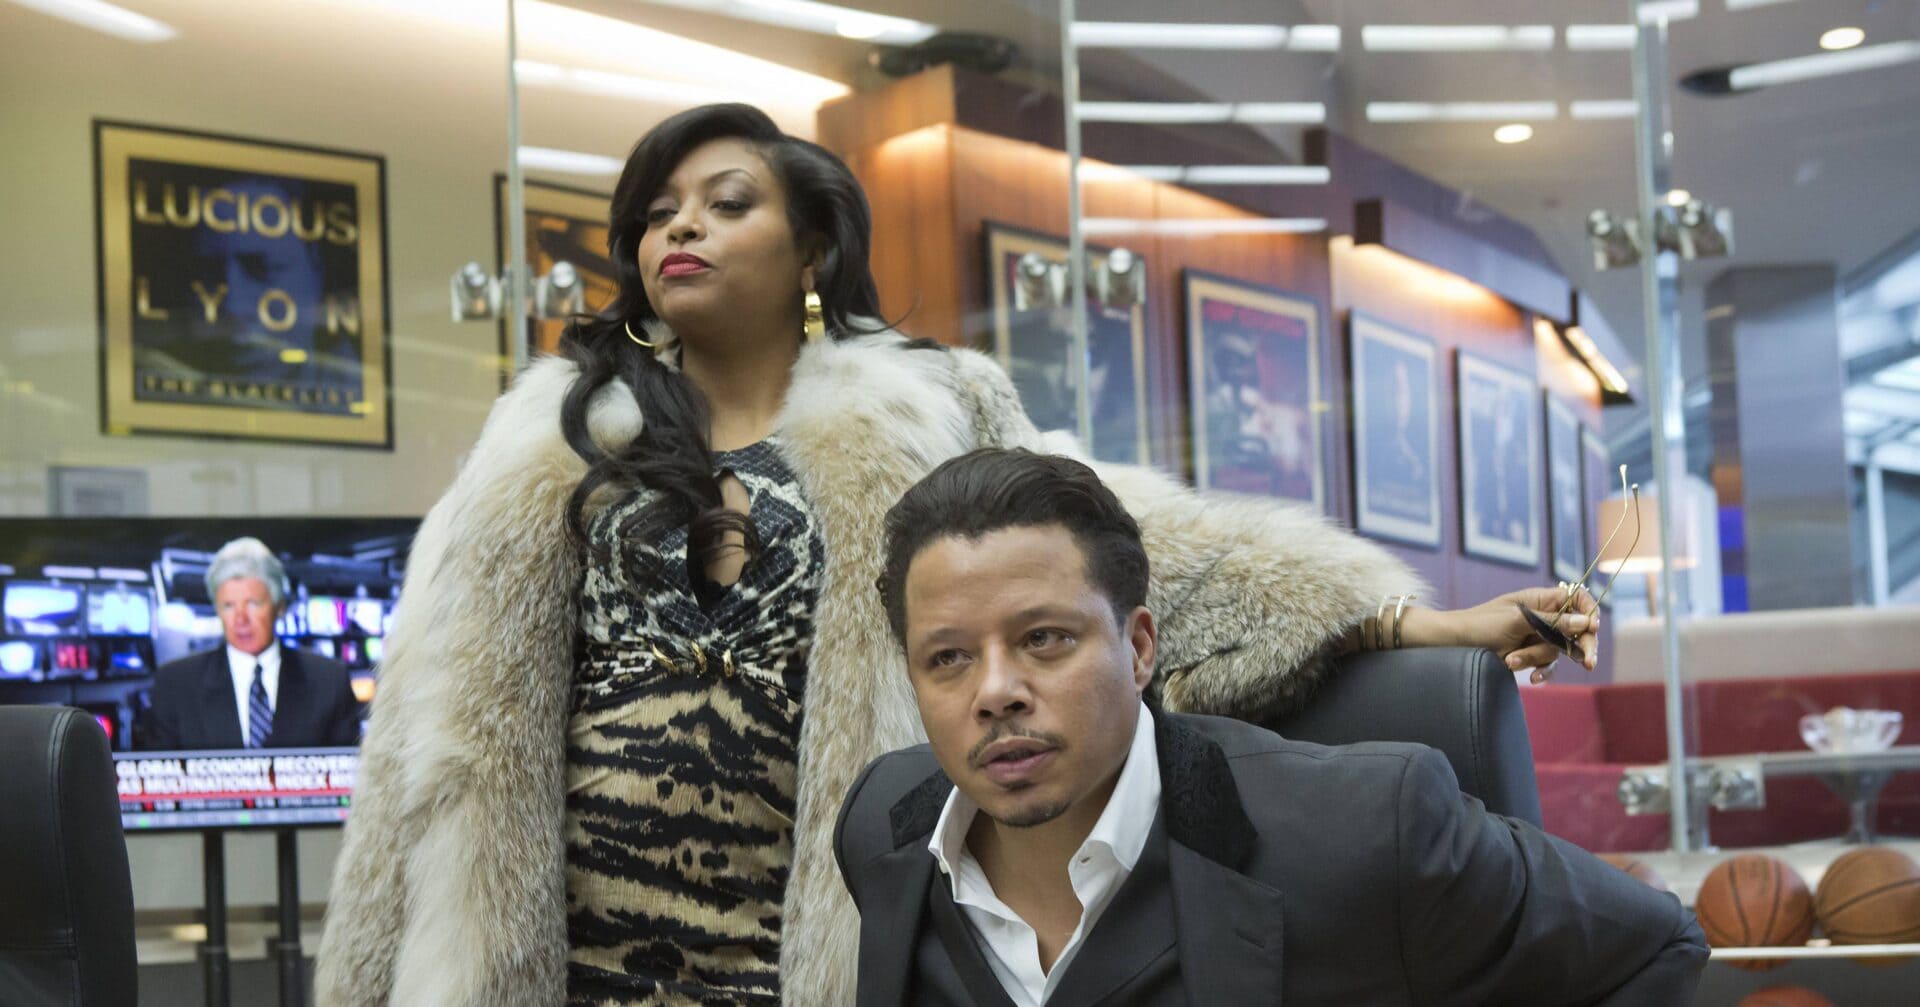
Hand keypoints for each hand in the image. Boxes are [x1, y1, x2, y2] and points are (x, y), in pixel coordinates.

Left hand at [1442, 585, 1597, 682]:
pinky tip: (1533, 679)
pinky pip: (1548, 665)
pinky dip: (1542, 671)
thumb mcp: (1517, 621)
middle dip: (1582, 645)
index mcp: (1540, 599)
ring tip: (1510, 659)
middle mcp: (1543, 616)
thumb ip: (1552, 622)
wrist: (1453, 645)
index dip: (1588, 611)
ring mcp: (1537, 637)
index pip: (1577, 599)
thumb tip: (1585, 622)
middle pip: (1577, 628)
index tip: (1591, 628)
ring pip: (1558, 650)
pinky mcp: (1530, 655)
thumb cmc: (1481, 625)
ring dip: (1536, 658)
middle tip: (1589, 663)